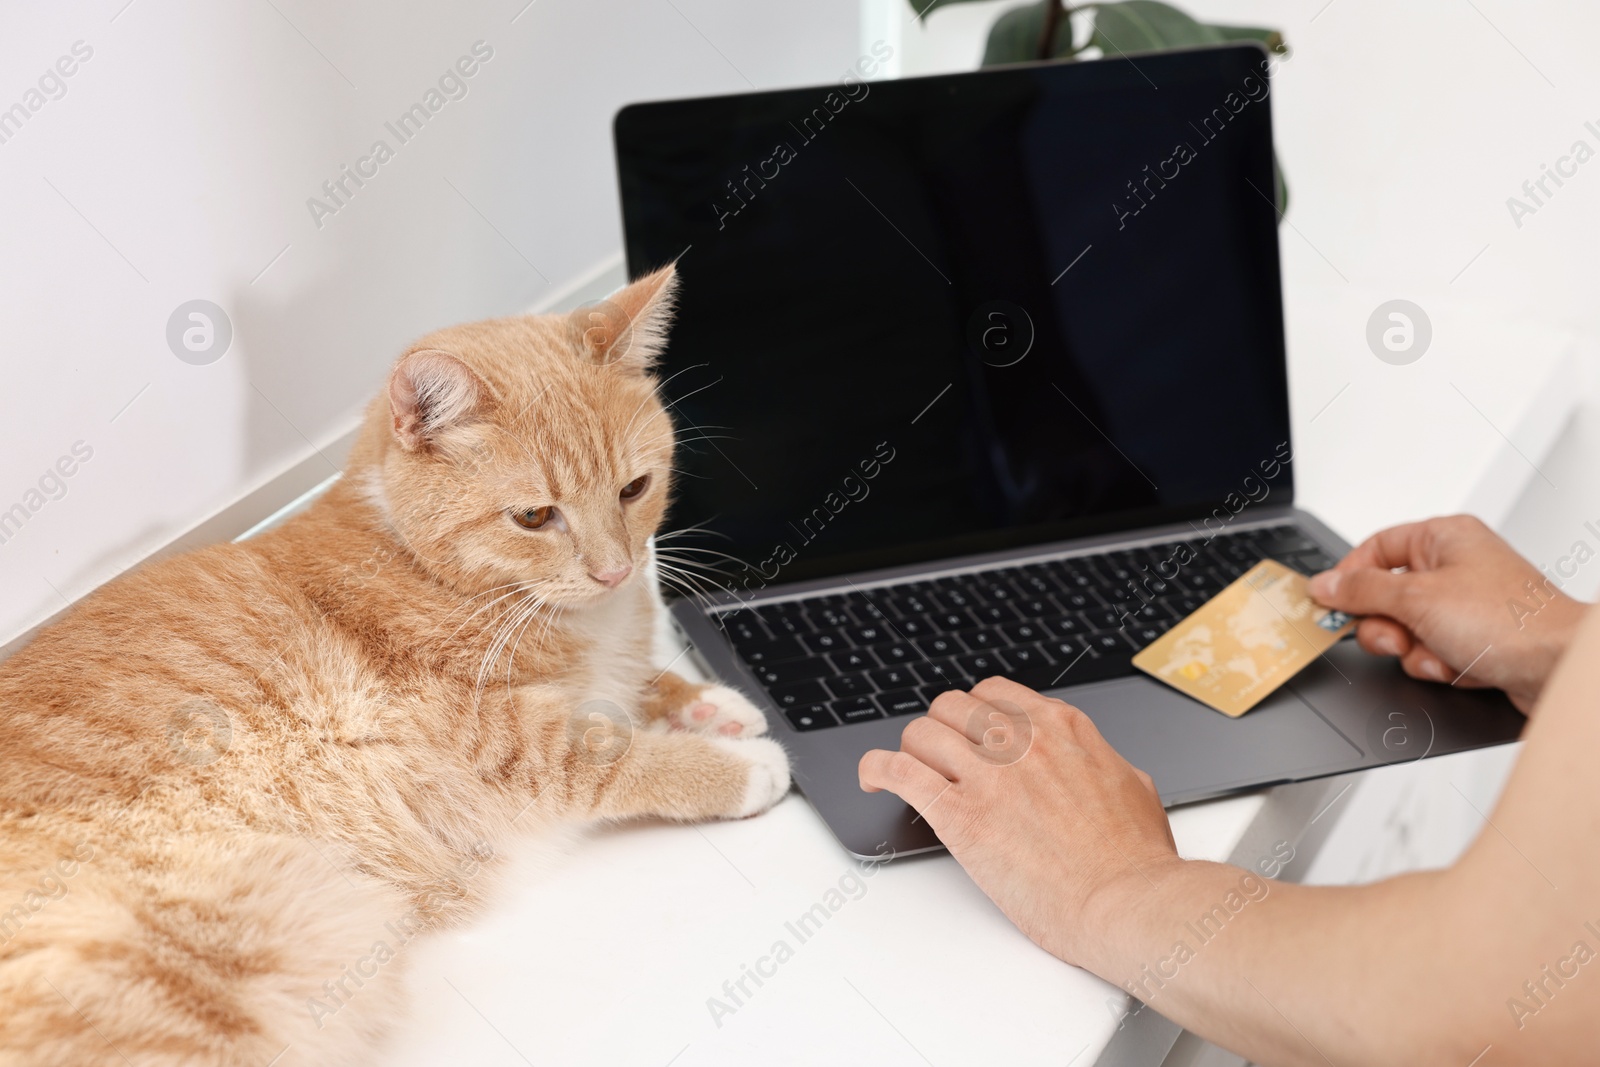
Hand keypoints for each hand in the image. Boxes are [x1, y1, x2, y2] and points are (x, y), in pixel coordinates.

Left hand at [858, 677, 1178, 966]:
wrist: (1125, 902)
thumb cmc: (1135, 861)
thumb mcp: (1133, 786)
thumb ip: (1100, 764)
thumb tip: (1095, 764)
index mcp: (1060, 728)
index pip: (994, 694)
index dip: (973, 714)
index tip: (968, 733)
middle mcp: (1019, 741)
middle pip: (950, 707)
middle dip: (940, 730)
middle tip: (937, 758)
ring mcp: (987, 775)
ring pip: (920, 733)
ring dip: (909, 751)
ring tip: (906, 772)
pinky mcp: (959, 815)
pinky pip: (898, 772)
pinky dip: (876, 769)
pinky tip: (873, 779)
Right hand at [1307, 515, 1583, 713]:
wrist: (1558, 666)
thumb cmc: (1510, 621)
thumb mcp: (1416, 599)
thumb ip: (1361, 591)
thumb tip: (1325, 584)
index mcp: (1444, 538)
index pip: (1375, 549)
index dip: (1350, 578)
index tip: (1332, 603)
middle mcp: (1456, 566)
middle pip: (1386, 596)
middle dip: (1388, 626)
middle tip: (1397, 636)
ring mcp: (1466, 605)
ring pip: (1406, 630)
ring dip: (1415, 651)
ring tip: (1440, 653)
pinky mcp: (1475, 638)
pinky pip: (1431, 651)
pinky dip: (1438, 664)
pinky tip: (1460, 665)